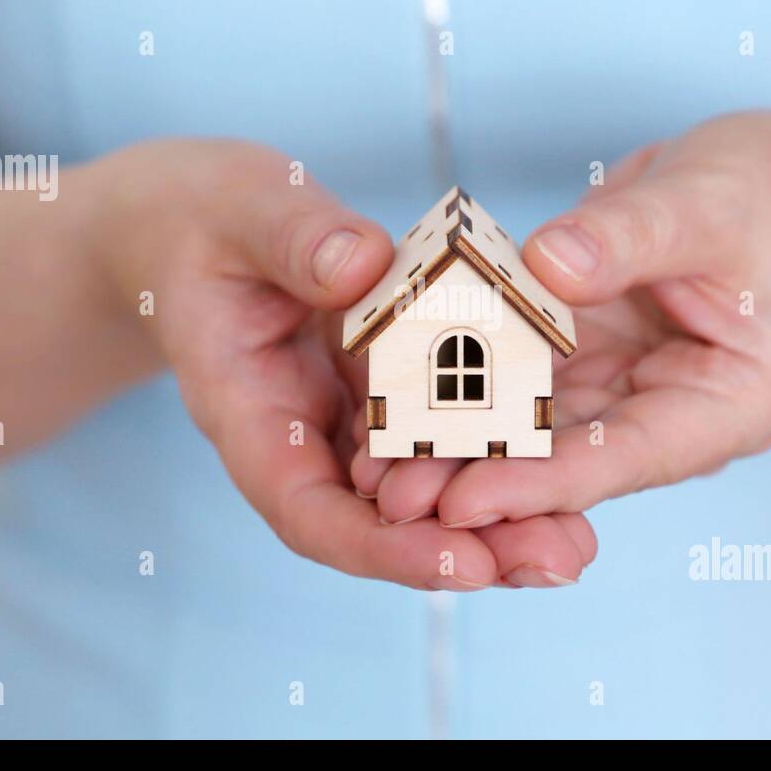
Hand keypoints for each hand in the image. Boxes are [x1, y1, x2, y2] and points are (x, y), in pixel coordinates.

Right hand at [88, 139, 595, 589]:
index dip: (382, 548)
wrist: (195, 224)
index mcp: (247, 411)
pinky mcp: (382, 391)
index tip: (461, 563)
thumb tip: (364, 268)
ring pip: (417, 491)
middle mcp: (301, 435)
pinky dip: (491, 456)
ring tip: (575, 542)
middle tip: (559, 562)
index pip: (308, 509)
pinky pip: (438, 435)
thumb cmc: (203, 215)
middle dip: (468, 551)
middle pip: (379, 522)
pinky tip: (558, 471)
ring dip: (495, 519)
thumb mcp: (240, 208)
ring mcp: (345, 419)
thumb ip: (295, 236)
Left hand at [353, 112, 770, 531]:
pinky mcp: (582, 365)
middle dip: (483, 483)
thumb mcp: (703, 205)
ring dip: (458, 452)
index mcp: (730, 405)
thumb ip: (629, 237)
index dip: (547, 482)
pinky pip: (516, 383)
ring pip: (534, 435)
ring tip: (375, 469)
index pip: (632, 457)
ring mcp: (622, 395)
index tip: (467, 499)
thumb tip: (545, 267)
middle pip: (572, 465)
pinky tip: (397, 403)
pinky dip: (460, 394)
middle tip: (393, 497)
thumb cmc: (757, 193)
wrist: (760, 187)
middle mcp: (672, 418)